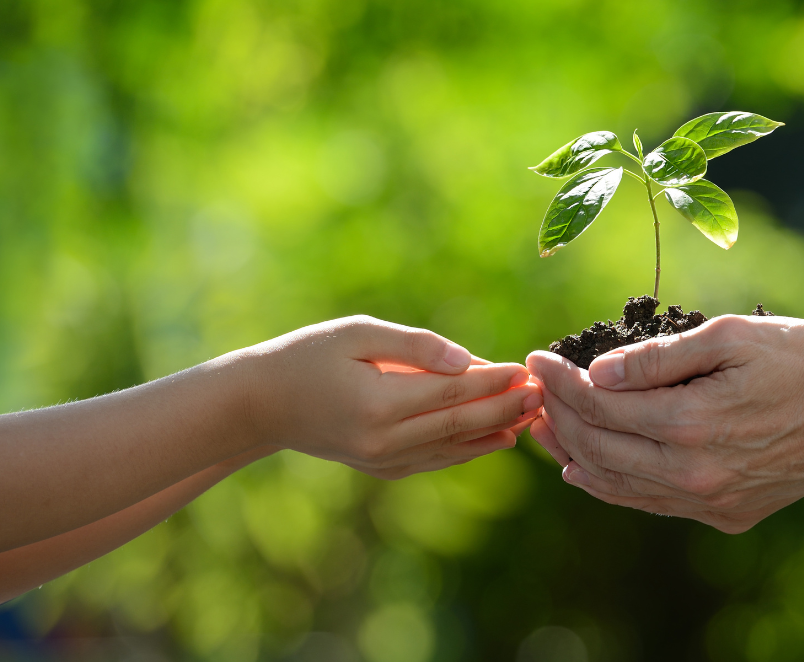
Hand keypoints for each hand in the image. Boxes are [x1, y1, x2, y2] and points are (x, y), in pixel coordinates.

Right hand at [235, 316, 541, 478]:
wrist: (260, 404)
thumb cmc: (307, 355)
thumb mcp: (357, 333)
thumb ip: (415, 346)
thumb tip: (467, 359)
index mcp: (378, 403)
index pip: (452, 391)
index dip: (492, 380)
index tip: (524, 367)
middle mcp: (384, 439)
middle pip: (461, 423)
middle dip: (506, 408)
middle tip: (543, 394)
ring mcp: (383, 460)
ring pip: (454, 447)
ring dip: (497, 431)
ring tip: (533, 415)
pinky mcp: (382, 469)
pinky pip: (437, 460)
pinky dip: (470, 450)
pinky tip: (498, 439)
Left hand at [527, 314, 803, 532]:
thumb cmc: (803, 358)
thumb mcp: (732, 336)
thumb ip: (661, 357)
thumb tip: (597, 372)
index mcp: (694, 423)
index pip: (601, 405)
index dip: (561, 380)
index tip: (538, 357)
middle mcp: (696, 474)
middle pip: (599, 448)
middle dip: (558, 414)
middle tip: (536, 387)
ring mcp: (711, 501)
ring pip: (618, 484)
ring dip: (573, 453)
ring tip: (544, 427)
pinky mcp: (725, 515)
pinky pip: (650, 503)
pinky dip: (610, 486)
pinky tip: (585, 469)